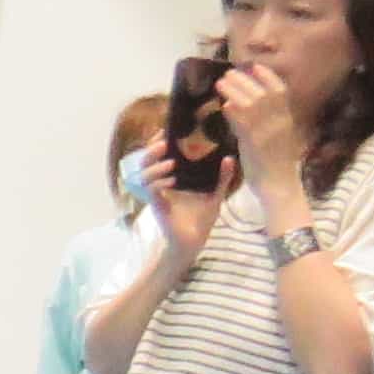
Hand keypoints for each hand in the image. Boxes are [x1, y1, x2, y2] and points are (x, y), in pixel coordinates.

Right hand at [141, 138, 222, 262]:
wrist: (193, 241)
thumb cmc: (201, 218)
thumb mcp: (214, 194)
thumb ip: (222, 177)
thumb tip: (230, 158)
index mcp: (171, 178)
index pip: (157, 156)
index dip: (157, 143)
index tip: (165, 133)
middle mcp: (160, 185)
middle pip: (144, 162)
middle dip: (151, 151)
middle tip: (163, 144)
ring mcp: (156, 195)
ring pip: (143, 176)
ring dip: (155, 168)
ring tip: (171, 163)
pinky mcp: (157, 206)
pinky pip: (150, 191)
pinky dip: (158, 185)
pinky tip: (171, 182)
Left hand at [218, 60, 314, 218]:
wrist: (279, 186)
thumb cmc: (274, 164)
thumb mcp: (275, 137)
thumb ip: (266, 121)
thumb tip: (245, 105)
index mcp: (286, 120)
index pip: (280, 91)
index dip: (267, 76)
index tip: (253, 66)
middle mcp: (280, 122)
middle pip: (263, 93)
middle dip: (245, 80)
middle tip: (229, 73)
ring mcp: (268, 132)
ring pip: (252, 103)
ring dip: (235, 90)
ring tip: (220, 83)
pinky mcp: (256, 143)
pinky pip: (244, 123)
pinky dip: (234, 111)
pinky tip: (225, 105)